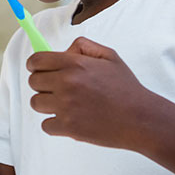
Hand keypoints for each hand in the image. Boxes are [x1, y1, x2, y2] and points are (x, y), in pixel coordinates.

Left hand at [26, 36, 154, 149]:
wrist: (140, 118)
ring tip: (66, 104)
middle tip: (58, 88)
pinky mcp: (68, 127)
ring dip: (47, 104)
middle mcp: (66, 83)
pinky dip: (55, 124)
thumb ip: (84, 46)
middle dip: (43, 84)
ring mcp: (66, 106)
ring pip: (36, 103)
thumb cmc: (126, 87)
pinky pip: (45, 124)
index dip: (35, 65)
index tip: (39, 69)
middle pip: (33, 82)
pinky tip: (71, 119)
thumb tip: (64, 50)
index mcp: (74, 64)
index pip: (36, 60)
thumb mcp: (109, 56)